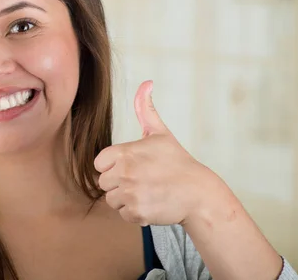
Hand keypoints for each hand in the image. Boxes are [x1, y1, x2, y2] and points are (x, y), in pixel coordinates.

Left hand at [94, 80, 219, 225]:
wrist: (198, 193)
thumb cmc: (177, 161)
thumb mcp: (160, 133)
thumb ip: (145, 109)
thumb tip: (146, 83)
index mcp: (123, 152)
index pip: (99, 164)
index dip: (114, 166)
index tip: (133, 166)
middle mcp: (124, 172)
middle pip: (104, 183)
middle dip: (120, 183)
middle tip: (143, 180)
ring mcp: (130, 193)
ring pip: (111, 200)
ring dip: (126, 199)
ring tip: (147, 191)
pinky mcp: (136, 212)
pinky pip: (123, 214)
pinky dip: (135, 213)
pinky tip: (151, 203)